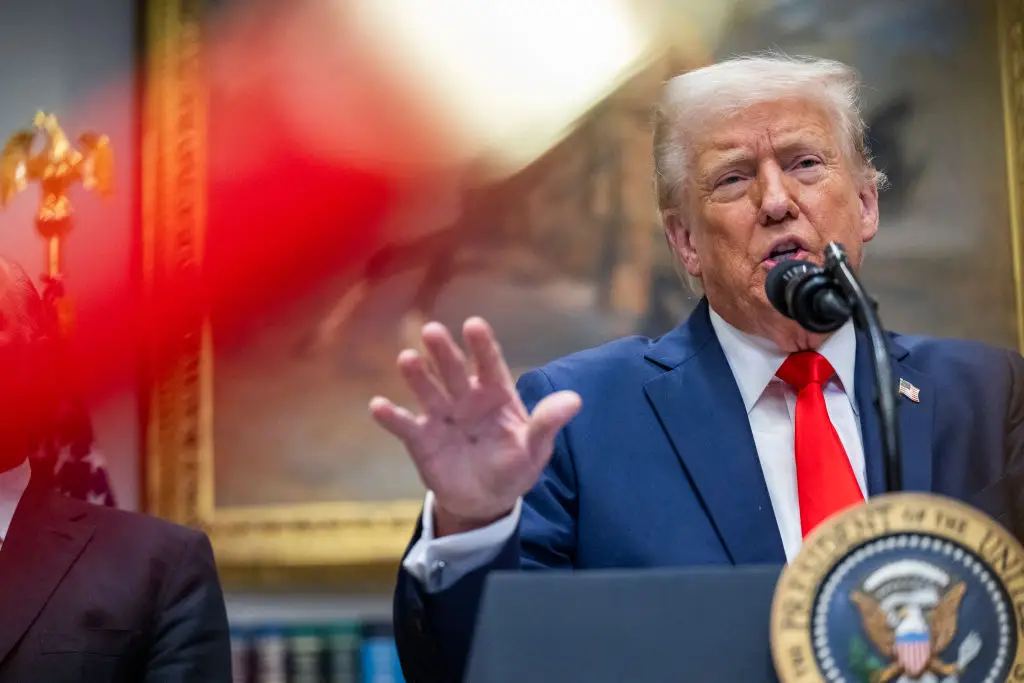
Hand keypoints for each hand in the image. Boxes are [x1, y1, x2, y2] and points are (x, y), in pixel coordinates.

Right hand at [369, 317, 581, 536]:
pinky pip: (404, 425)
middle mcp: (465, 397)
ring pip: (427, 390)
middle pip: (453, 370)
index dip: (481, 345)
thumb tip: (574, 400)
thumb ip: (547, 422)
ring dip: (417, 375)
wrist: (485, 500)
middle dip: (444, 352)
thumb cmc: (513, 466)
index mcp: (495, 394)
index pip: (489, 364)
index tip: (473, 325)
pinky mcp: (421, 439)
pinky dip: (391, 417)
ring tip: (407, 359)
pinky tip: (378, 406)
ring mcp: (441, 416)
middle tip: (433, 331)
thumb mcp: (534, 447)